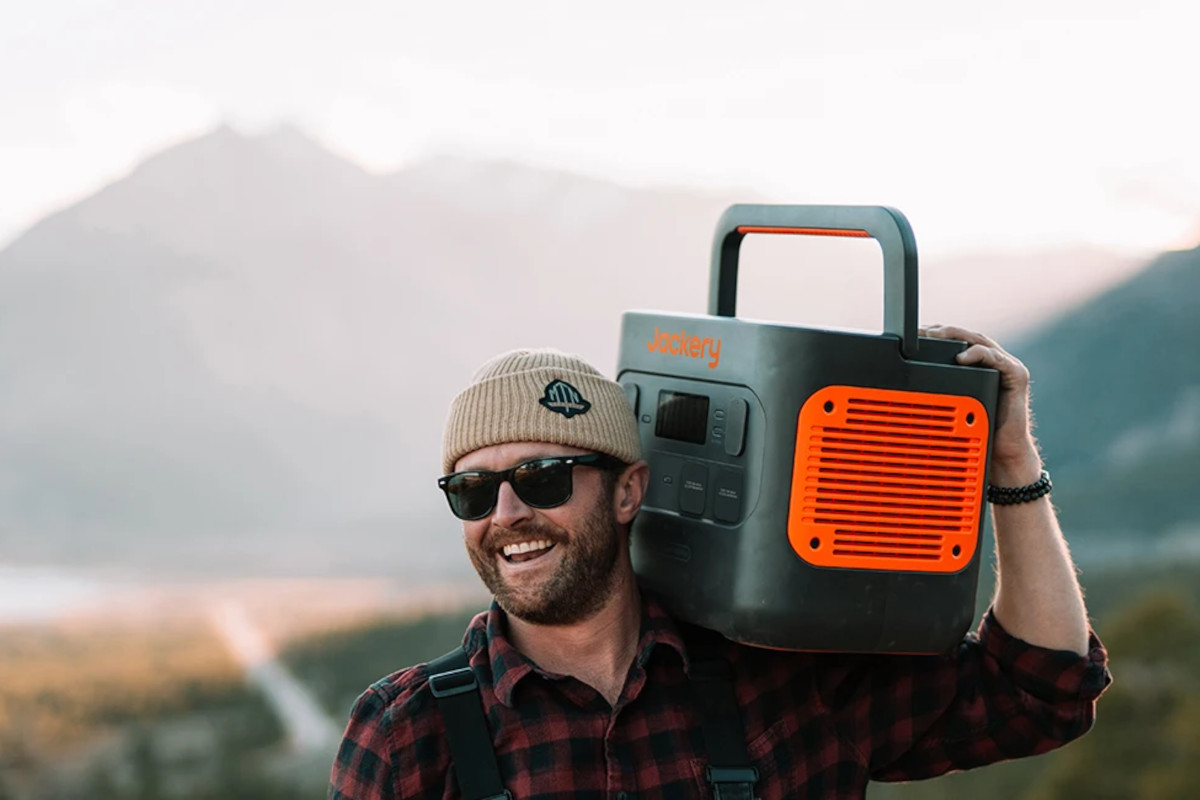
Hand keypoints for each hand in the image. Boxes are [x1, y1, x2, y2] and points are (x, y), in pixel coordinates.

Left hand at [920, 324, 1041, 484]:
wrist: (1000, 453)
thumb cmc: (975, 432)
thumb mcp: (948, 408)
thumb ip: (934, 394)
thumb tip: (900, 393)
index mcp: (975, 367)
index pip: (954, 342)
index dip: (934, 335)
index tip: (912, 335)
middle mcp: (991, 363)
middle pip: (965, 337)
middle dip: (942, 331)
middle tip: (922, 332)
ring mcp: (1005, 368)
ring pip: (979, 341)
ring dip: (957, 335)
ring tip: (937, 336)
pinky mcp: (1016, 376)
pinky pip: (996, 359)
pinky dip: (978, 354)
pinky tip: (961, 357)